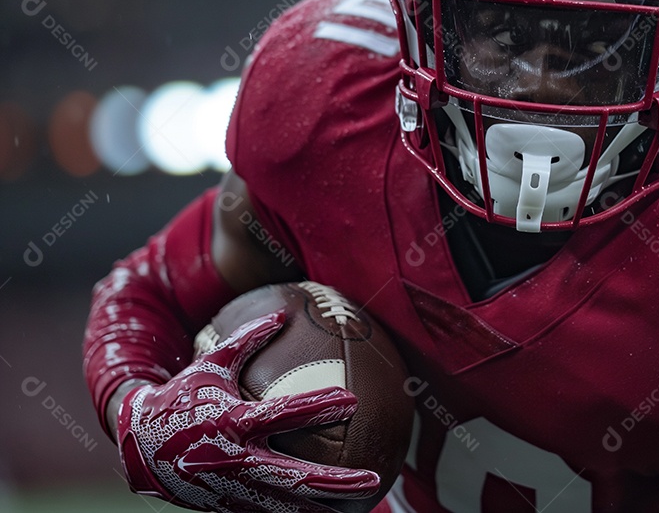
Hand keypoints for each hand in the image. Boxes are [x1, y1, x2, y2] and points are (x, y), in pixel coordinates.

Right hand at [116, 311, 380, 511]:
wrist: (136, 447)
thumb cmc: (180, 397)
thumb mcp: (209, 364)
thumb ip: (246, 339)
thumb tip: (281, 315)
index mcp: (232, 422)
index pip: (282, 414)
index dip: (317, 407)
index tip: (352, 401)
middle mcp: (235, 460)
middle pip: (294, 476)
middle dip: (334, 482)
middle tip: (372, 479)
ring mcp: (232, 489)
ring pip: (286, 505)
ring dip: (323, 508)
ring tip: (363, 506)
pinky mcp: (228, 505)